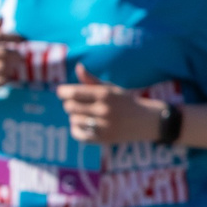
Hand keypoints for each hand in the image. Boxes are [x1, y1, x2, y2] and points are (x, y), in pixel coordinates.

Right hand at [0, 22, 18, 112]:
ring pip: (1, 67)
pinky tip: (9, 77)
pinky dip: (7, 78)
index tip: (24, 40)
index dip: (13, 37)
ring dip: (12, 67)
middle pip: (1, 53)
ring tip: (15, 66)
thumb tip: (2, 19)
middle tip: (21, 57)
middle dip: (15, 54)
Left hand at [58, 66, 172, 144]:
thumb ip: (92, 80)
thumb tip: (78, 67)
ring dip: (74, 117)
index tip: (62, 92)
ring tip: (81, 115)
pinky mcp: (103, 139)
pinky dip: (76, 130)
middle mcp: (104, 109)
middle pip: (69, 107)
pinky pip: (78, 135)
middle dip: (69, 104)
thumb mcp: (111, 88)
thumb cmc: (124, 101)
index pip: (73, 92)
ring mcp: (104, 126)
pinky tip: (81, 125)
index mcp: (104, 94)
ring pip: (73, 120)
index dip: (62, 92)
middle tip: (74, 104)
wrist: (144, 121)